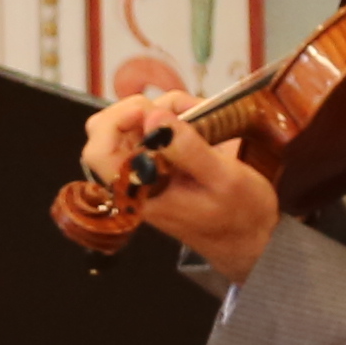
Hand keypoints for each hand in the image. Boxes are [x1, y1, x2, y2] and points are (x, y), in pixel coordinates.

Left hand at [77, 90, 276, 276]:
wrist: (248, 236)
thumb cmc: (239, 214)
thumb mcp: (222, 178)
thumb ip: (186, 149)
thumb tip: (153, 116)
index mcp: (140, 193)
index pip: (97, 152)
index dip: (114, 122)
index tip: (150, 110)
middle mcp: (135, 180)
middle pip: (107, 129)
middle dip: (143, 108)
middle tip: (182, 110)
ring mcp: (145, 169)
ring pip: (131, 122)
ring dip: (164, 109)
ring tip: (201, 113)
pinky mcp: (159, 161)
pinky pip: (153, 127)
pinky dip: (173, 115)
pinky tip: (199, 119)